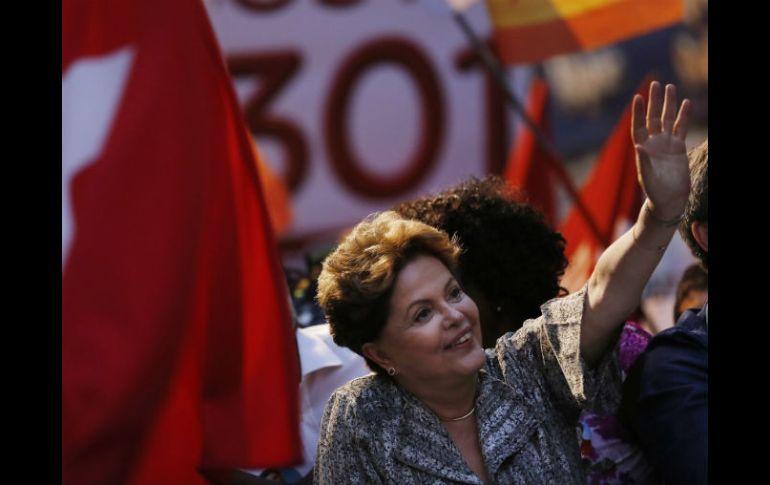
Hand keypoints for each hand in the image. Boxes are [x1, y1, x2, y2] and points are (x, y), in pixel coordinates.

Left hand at [631, 81, 690, 219]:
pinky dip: (684, 115)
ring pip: (667, 119)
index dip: (638, 112)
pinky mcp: (678, 147)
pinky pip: (681, 127)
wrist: (669, 199)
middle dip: (654, 101)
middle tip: (656, 83)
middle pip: (653, 117)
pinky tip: (686, 103)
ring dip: (669, 104)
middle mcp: (653, 143)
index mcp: (642, 149)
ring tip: (670, 87)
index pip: (638, 126)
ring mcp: (665, 143)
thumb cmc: (655, 192)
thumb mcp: (648, 178)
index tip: (638, 97)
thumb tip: (639, 147)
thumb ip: (643, 163)